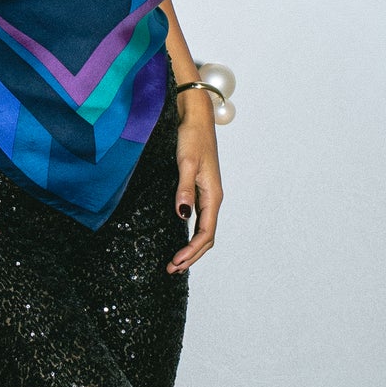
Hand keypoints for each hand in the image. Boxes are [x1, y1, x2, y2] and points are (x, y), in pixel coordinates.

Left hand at [168, 95, 222, 272]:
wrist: (196, 116)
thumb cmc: (192, 136)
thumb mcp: (185, 162)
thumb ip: (183, 188)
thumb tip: (182, 215)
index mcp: (213, 194)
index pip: (206, 233)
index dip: (192, 251)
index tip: (177, 262)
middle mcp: (212, 197)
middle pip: (207, 237)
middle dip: (192, 256)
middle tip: (172, 269)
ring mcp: (206, 193)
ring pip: (204, 229)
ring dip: (191, 247)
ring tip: (176, 261)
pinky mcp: (198, 188)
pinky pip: (199, 218)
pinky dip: (190, 233)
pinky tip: (179, 237)